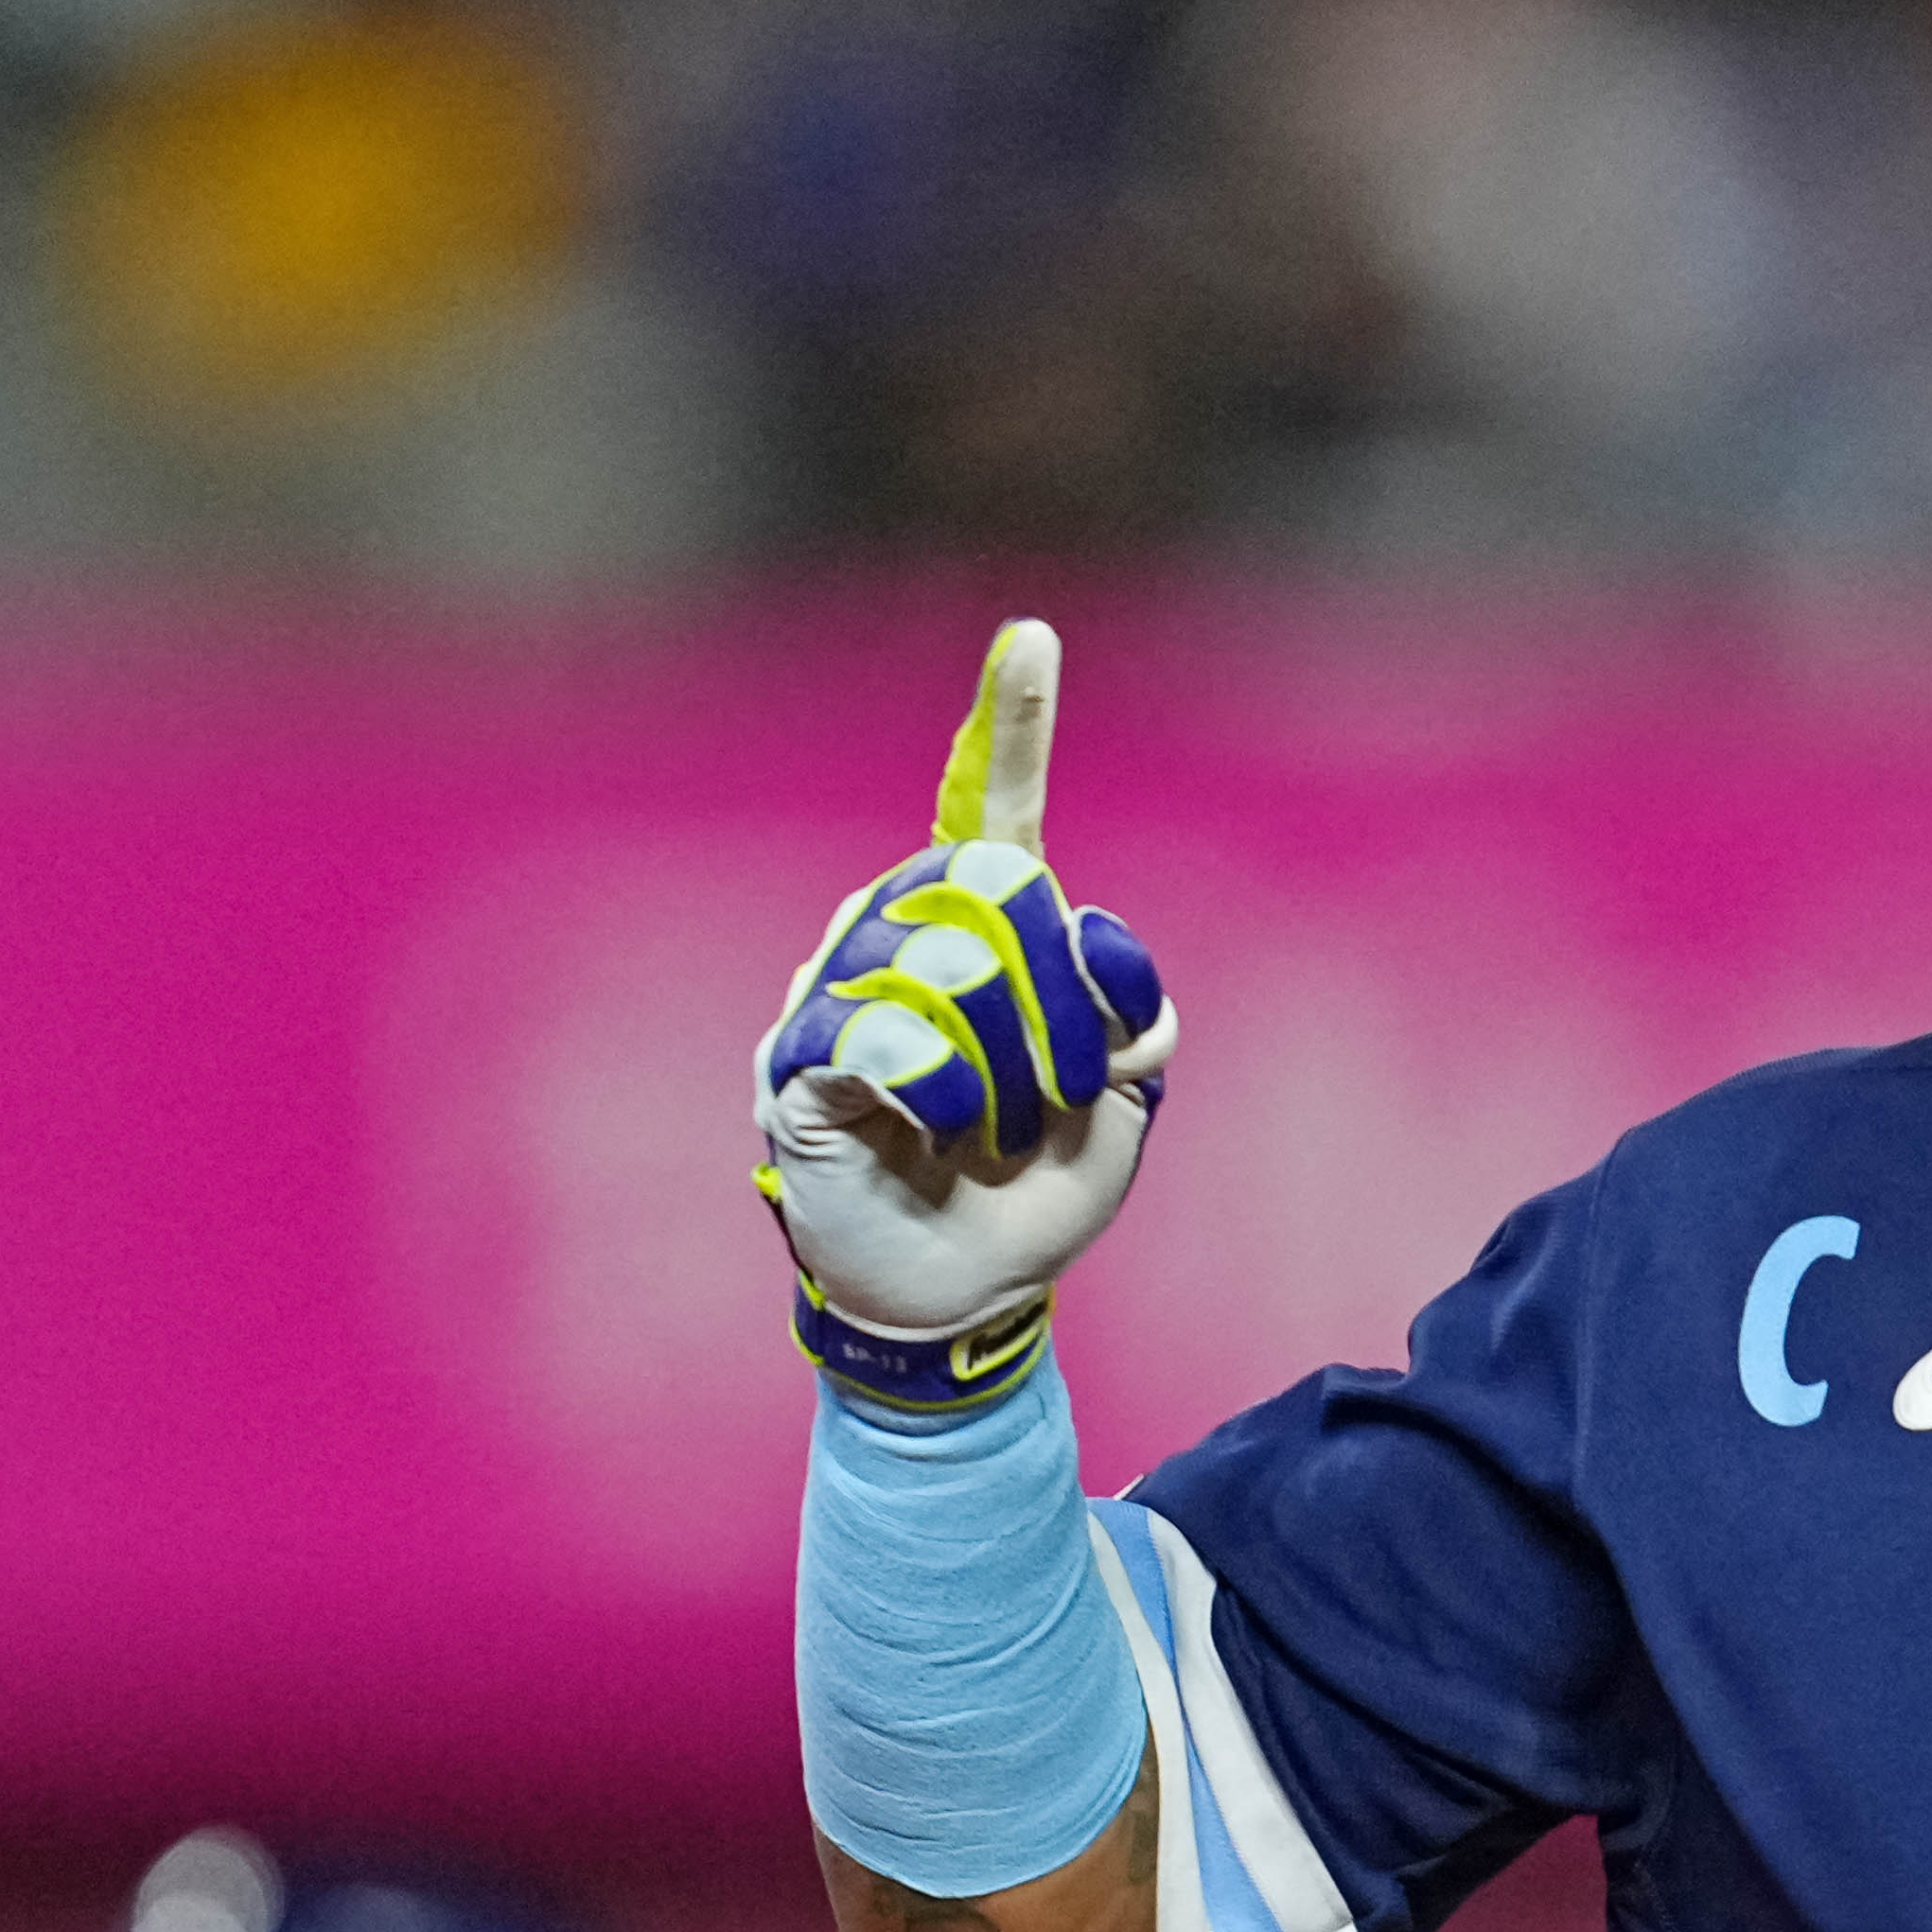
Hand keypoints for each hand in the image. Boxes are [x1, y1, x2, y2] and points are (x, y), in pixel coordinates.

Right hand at [754, 617, 1178, 1403]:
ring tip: (997, 1132)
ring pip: (948, 962)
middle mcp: (899, 935)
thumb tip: (1106, 958)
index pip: (992, 810)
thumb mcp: (1121, 1100)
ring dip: (1009, 1065)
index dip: (1009, 726)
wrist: (967, 1292)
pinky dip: (941, 1088)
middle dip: (1064, 1001)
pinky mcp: (798, 1062)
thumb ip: (1133, 1019)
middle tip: (1069, 1088)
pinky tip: (944, 1128)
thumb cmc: (1032, 1186)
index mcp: (981, 931)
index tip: (1033, 640)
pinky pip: (880, 1033)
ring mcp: (839, 990)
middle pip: (999, 888)